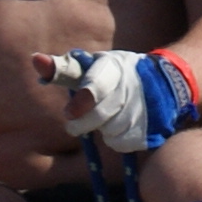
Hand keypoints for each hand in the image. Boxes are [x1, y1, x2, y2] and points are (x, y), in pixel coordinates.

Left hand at [30, 48, 194, 152]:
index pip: (96, 85)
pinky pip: (121, 142)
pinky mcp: (151, 127)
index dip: (83, 99)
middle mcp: (130, 87)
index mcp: (113, 67)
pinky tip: (123, 124)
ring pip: (108, 131)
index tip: (70, 113)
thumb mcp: (94, 65)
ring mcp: (142, 108)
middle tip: (74, 119)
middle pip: (97, 117)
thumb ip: (65, 68)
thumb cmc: (116, 74)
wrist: (167, 81)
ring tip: (110, 114)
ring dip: (103, 127)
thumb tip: (34, 59)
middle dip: (82, 122)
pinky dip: (117, 137)